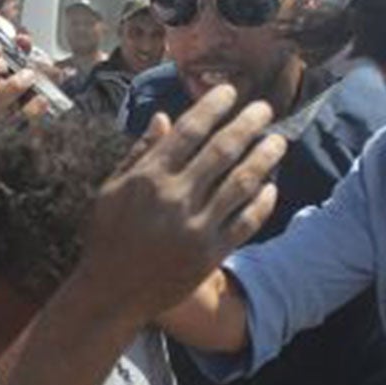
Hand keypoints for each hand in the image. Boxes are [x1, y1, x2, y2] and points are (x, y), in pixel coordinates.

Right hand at [79, 84, 281, 316]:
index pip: (188, 130)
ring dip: (264, 158)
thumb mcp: (111, 190)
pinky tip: (271, 186)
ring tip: (278, 141)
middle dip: (247, 124)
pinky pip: (245, 222)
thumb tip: (164, 117)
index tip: (230, 91)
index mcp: (148, 178)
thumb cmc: (107, 237)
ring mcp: (196, 227)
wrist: (111, 294)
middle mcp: (174, 198)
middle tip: (265, 108)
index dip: (212, 107)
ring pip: (240, 183)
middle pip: (222, 151)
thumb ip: (140, 153)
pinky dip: (261, 202)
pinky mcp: (211, 254)